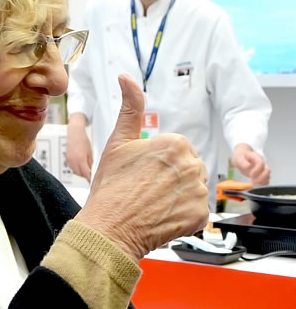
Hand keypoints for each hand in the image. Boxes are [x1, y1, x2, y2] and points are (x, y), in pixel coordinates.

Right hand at [66, 115, 92, 180]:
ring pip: (75, 172)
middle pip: (80, 174)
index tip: (94, 181)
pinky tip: (80, 167)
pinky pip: (72, 168)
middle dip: (86, 176)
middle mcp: (73, 161)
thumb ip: (91, 162)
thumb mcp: (90, 152)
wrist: (74, 132)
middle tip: (91, 176)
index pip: (86, 174)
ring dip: (81, 173)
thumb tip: (92, 170)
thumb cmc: (83, 140)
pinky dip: (76, 169)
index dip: (90, 178)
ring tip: (87, 171)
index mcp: (81, 159)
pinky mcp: (67, 159)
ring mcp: (69, 160)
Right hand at [76, 74, 208, 261]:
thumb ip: (129, 108)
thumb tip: (126, 79)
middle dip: (173, 179)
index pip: (179, 150)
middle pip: (190, 169)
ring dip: (179, 198)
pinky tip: (163, 217)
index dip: (160, 164)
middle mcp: (191, 165)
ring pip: (194, 190)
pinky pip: (197, 213)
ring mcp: (197, 191)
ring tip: (154, 204)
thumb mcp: (117, 143)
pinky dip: (183, 217)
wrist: (109, 228)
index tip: (144, 174)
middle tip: (147, 191)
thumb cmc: (110, 189)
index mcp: (174, 143)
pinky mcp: (200, 215)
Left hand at [231, 143, 269, 185]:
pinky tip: (256, 186)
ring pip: (268, 176)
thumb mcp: (239, 157)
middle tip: (253, 182)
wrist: (242, 157)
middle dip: (261, 177)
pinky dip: (263, 184)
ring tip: (254, 185)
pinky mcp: (261, 175)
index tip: (251, 175)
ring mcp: (263, 169)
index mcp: (257, 157)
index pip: (261, 163)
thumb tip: (247, 166)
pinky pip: (266, 180)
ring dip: (262, 182)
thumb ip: (243, 162)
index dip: (257, 170)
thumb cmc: (241, 156)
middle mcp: (262, 163)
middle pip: (267, 170)